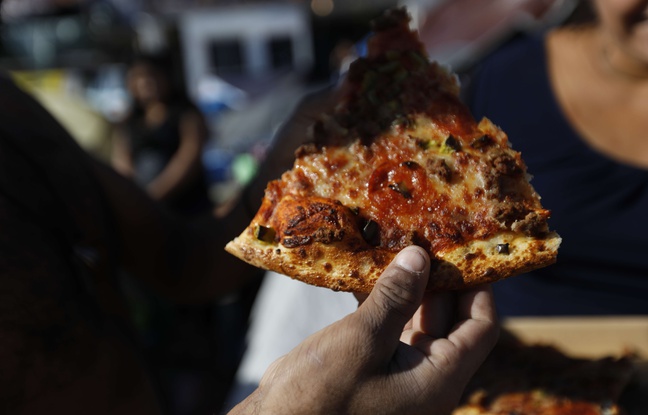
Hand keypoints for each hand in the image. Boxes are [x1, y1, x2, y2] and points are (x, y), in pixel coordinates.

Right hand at [230, 246, 498, 414]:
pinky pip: (388, 327)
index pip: (480, 327)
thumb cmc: (321, 395)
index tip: (465, 248)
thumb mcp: (363, 340)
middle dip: (439, 279)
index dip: (478, 286)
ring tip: (399, 245)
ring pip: (417, 320)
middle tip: (428, 236)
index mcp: (438, 379)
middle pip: (450, 321)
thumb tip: (420, 256)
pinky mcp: (371, 365)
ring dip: (408, 286)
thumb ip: (396, 297)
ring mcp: (398, 372)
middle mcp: (425, 377)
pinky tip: (368, 270)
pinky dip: (382, 300)